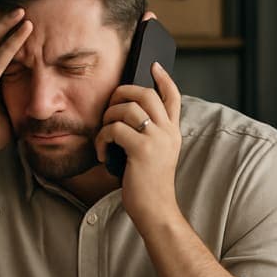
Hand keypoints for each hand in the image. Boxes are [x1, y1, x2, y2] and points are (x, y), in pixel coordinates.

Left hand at [94, 61, 182, 227]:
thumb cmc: (149, 185)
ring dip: (107, 119)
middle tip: (110, 105)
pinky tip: (103, 154)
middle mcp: (168, 132)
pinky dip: (102, 139)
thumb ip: (150, 134)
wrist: (156, 211)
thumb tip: (126, 113)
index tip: (153, 65)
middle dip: (122, 92)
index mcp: (173, 132)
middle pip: (146, 94)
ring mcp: (157, 139)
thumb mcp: (156, 154)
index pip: (173, 96)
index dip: (163, 78)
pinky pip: (114, 129)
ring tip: (104, 136)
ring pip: (127, 108)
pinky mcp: (142, 150)